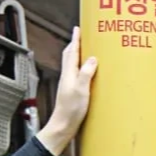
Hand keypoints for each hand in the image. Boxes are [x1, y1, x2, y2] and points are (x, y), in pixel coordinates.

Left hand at [38, 26, 96, 154]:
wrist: (62, 127)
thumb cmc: (70, 110)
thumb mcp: (81, 90)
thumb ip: (86, 73)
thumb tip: (92, 58)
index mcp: (69, 73)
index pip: (72, 52)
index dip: (75, 40)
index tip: (78, 28)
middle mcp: (67, 77)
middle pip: (69, 56)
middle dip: (75, 45)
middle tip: (82, 37)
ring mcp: (69, 85)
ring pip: (72, 65)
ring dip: (78, 56)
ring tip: (87, 51)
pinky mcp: (72, 93)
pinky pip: (77, 75)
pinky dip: (82, 68)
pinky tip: (88, 73)